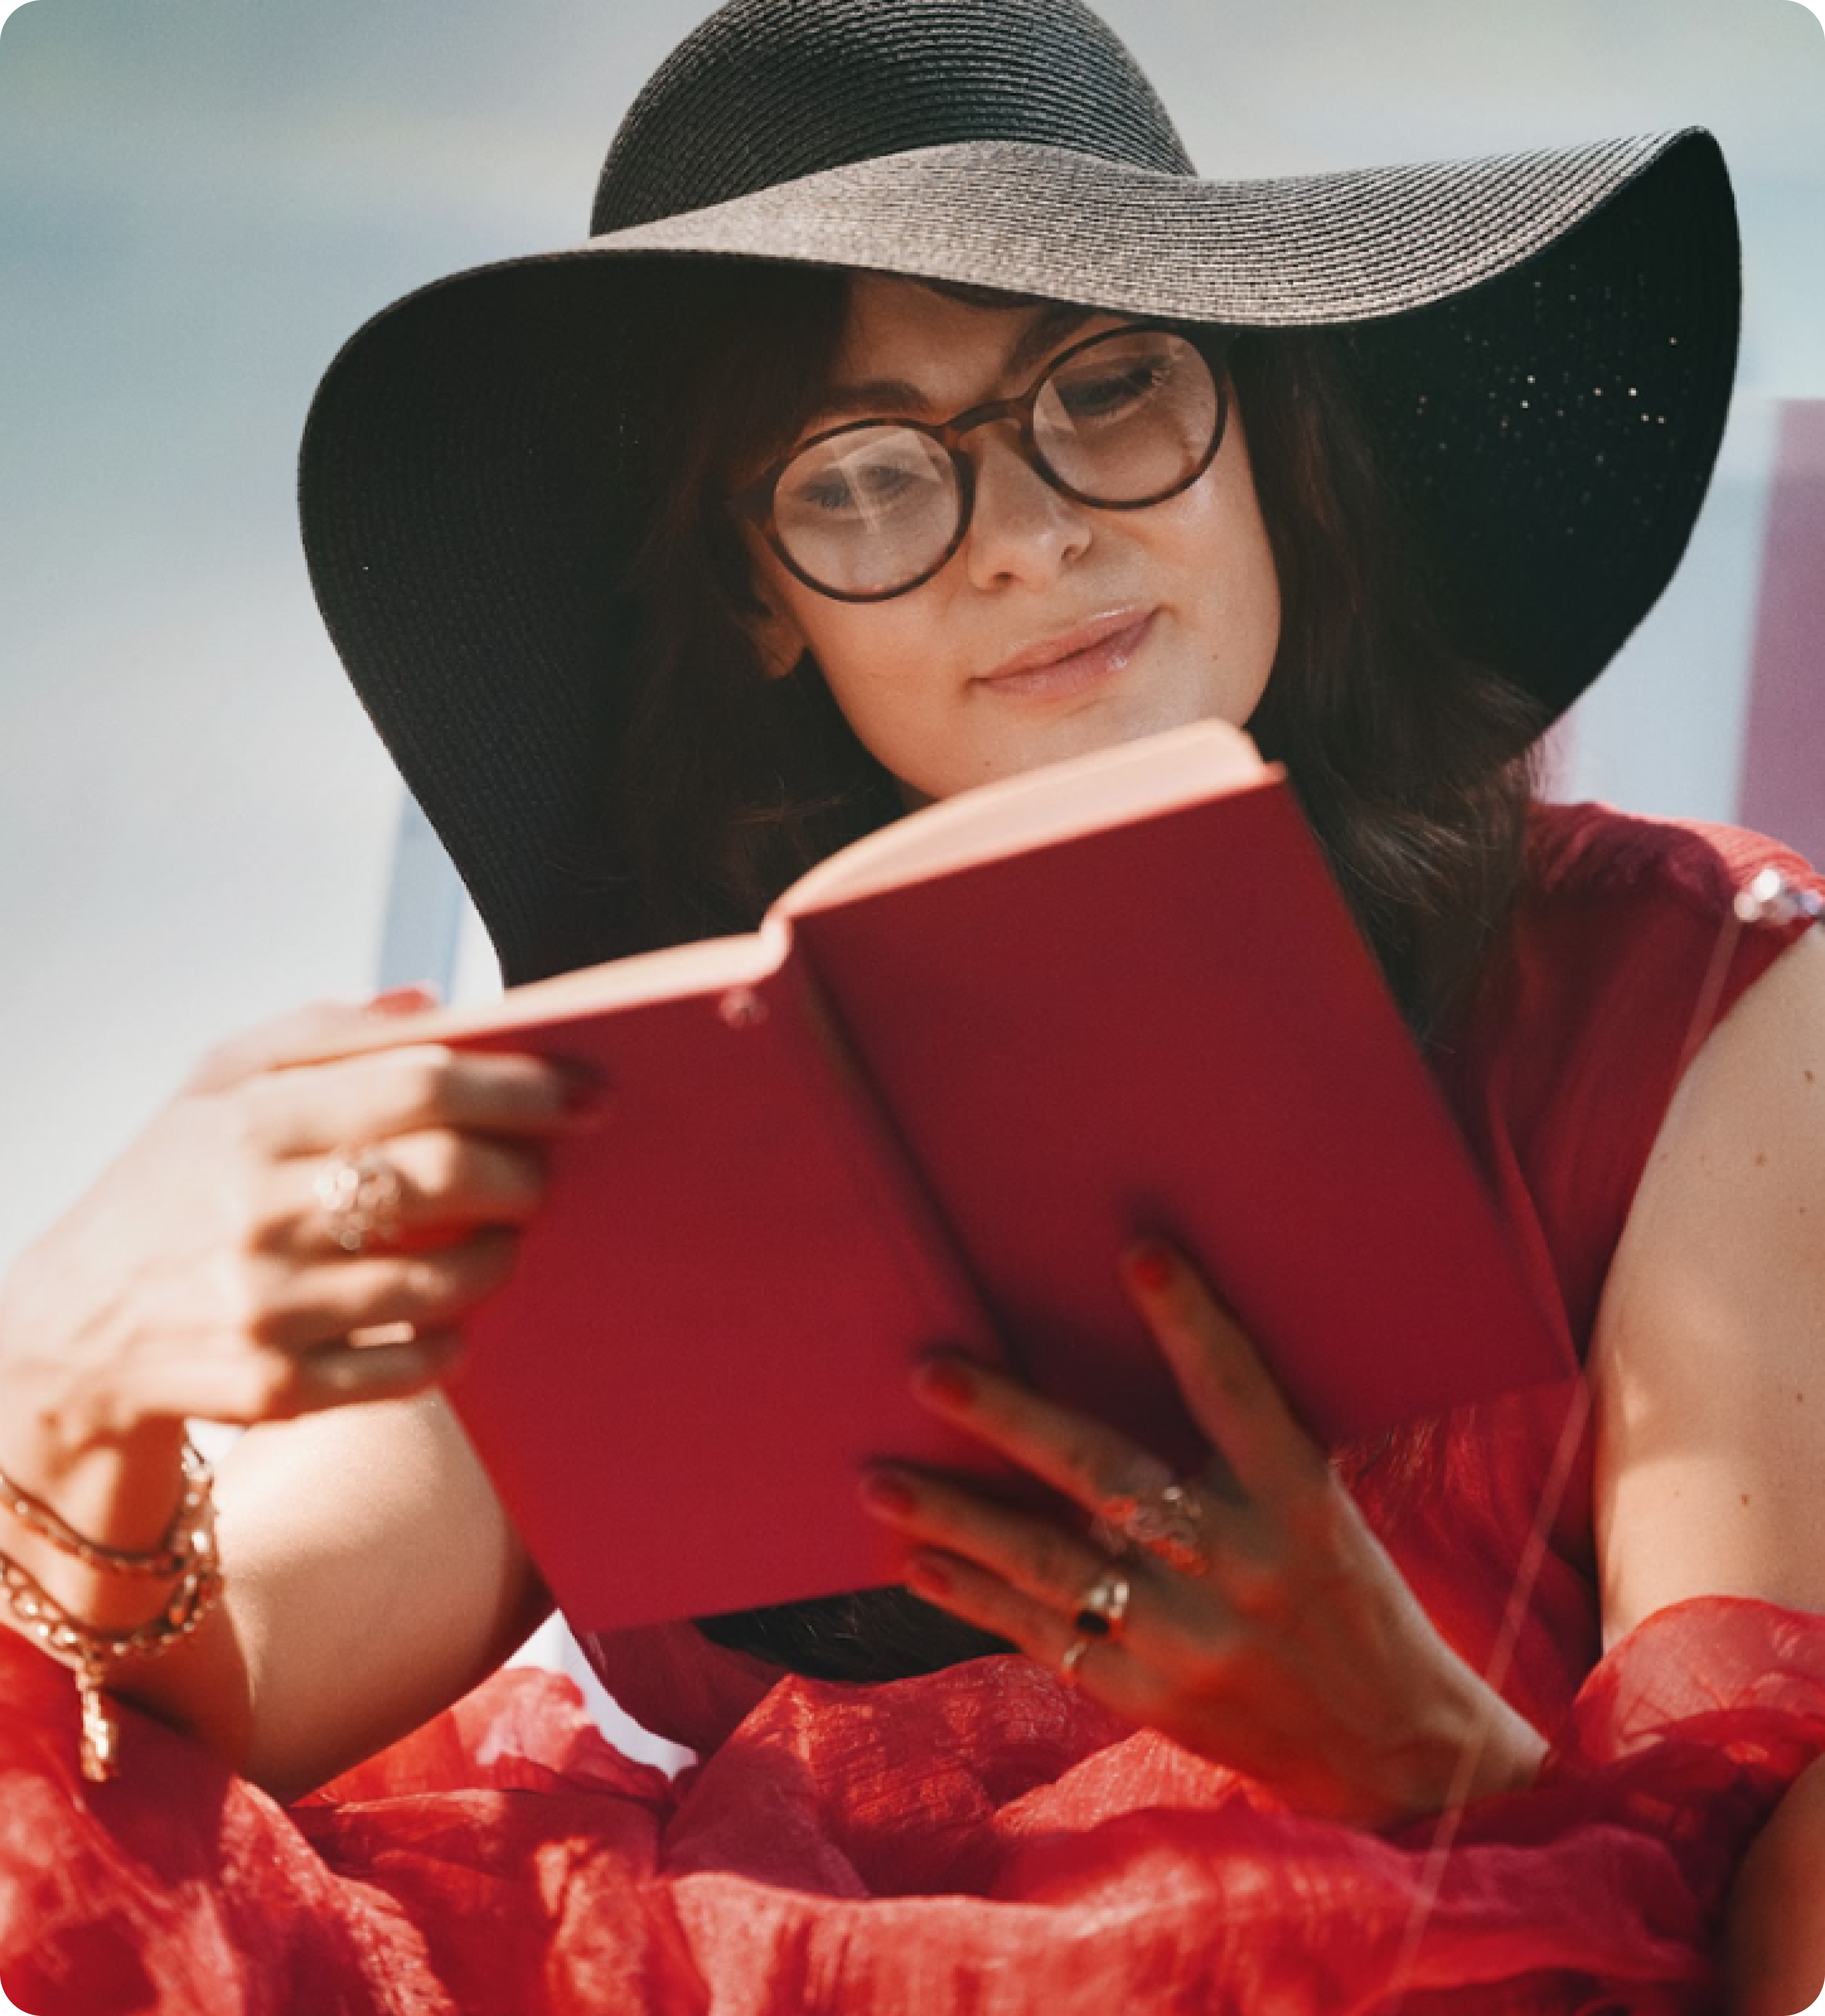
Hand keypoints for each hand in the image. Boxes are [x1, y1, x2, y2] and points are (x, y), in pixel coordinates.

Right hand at [0, 993, 593, 1472]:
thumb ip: (319, 1036)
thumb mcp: (213, 1091)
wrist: (65, 1336)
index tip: (586, 1091)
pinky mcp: (275, 1389)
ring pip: (447, 1277)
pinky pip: (415, 1366)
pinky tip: (449, 1318)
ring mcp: (266, 1306)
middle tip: (546, 1173)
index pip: (421, 1082)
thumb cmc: (165, 1194)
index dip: (521, 1085)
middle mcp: (256, 1210)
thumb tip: (428, 1000)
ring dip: (501, 1256)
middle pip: (448, 1174)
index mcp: (249, 1119)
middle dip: (526, 1172)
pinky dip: (453, 1341)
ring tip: (503, 1239)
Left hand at [857, 1241, 1546, 1828]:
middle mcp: (1240, 1566)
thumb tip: (1146, 1360)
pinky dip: (977, 1599)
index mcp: (1297, 1500)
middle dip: (1011, 1422)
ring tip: (881, 1482)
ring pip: (1053, 1566)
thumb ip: (1242, 1453)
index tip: (1139, 1253)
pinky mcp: (1153, 1698)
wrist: (1396, 1750)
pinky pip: (1045, 1638)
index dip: (1191, 1322)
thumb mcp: (1321, 1511)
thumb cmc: (1349, 1598)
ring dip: (959, 1520)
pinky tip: (918, 1563)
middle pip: (1108, 1478)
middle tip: (929, 1373)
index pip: (1239, 1393)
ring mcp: (1189, 1640)